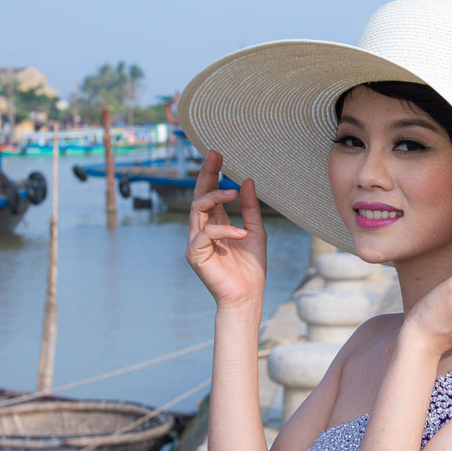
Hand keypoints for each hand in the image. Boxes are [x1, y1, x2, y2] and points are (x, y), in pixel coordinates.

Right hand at [185, 150, 266, 314]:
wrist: (247, 296)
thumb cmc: (250, 268)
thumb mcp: (256, 232)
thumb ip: (250, 208)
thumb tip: (248, 180)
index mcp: (215, 224)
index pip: (210, 194)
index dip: (212, 174)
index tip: (218, 154)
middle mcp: (202, 230)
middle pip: (199, 196)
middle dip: (206, 174)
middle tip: (215, 156)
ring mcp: (196, 242)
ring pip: (197, 209)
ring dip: (215, 197)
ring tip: (233, 192)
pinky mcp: (195, 254)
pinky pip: (206, 234)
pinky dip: (225, 230)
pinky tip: (242, 233)